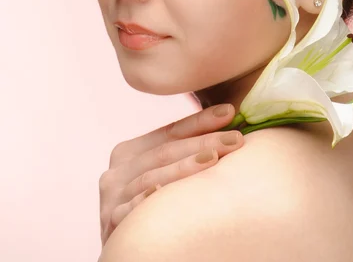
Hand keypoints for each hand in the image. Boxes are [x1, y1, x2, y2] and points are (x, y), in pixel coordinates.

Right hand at [99, 104, 242, 245]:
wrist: (130, 249)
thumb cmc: (153, 208)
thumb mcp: (161, 174)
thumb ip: (182, 153)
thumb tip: (229, 123)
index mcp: (130, 152)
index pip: (171, 131)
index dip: (200, 120)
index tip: (230, 111)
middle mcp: (118, 171)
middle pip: (166, 151)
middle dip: (204, 142)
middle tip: (235, 138)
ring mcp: (112, 197)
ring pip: (152, 177)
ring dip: (184, 167)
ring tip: (214, 158)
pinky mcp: (110, 222)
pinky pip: (130, 209)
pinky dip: (145, 200)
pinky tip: (162, 191)